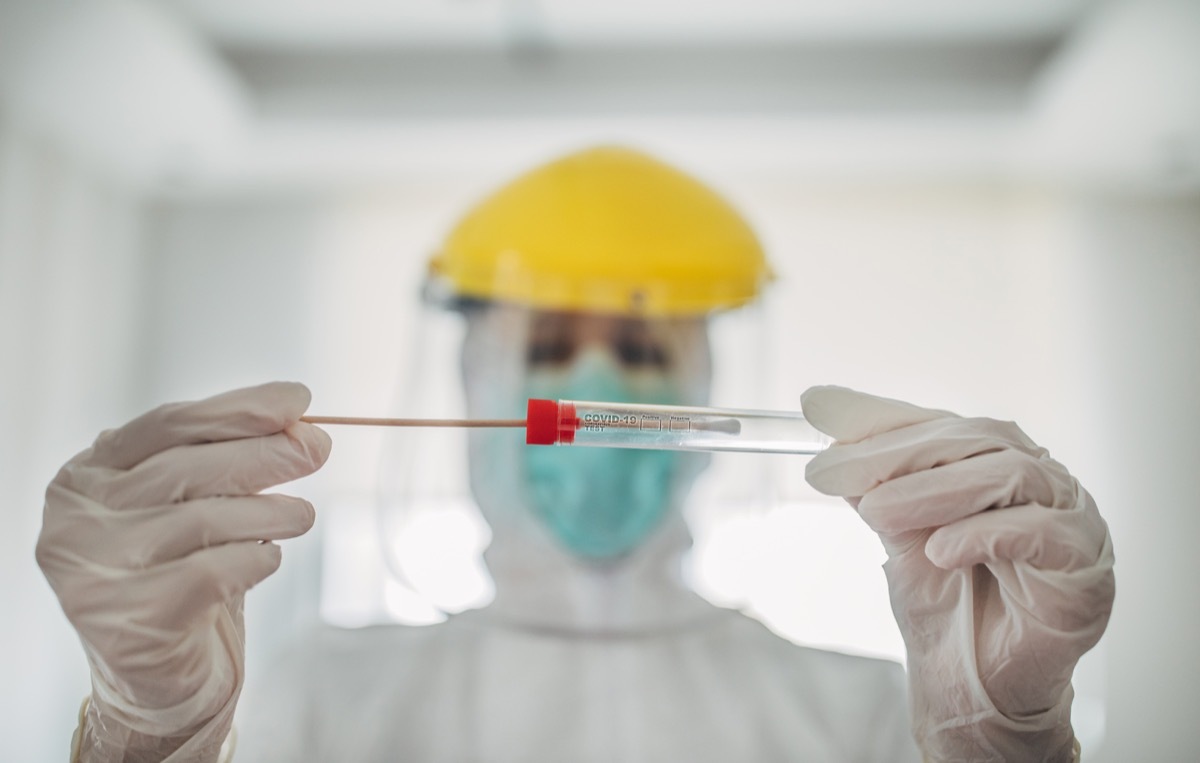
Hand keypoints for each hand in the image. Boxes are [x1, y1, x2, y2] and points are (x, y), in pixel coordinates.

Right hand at [36, 382, 330, 761]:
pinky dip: (254, 560)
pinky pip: (211, 574)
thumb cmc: (179, 573)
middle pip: (187, 468)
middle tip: (316, 449)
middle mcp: (78, 519)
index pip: (169, 424)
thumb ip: (224, 460)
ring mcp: (95, 573)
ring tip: (301, 515)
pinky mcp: (127, 623)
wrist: (159, 676)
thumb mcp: (190, 505)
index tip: (298, 400)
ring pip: (204, 519)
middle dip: (265, 453)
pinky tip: (266, 560)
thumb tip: (299, 424)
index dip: (238, 409)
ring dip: (270, 511)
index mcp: (89, 475)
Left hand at [802, 386, 1113, 761]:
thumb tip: (829, 432)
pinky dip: (982, 534)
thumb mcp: (897, 533)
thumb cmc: (946, 608)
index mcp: (997, 463)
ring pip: (1009, 474)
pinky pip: (1040, 531)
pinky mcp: (1085, 566)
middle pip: (976, 439)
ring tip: (876, 511)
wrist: (974, 688)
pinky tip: (940, 550)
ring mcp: (1071, 517)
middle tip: (836, 468)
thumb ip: (874, 481)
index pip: (941, 423)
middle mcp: (1041, 481)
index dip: (881, 417)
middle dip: (898, 452)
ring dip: (933, 489)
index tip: (819, 410)